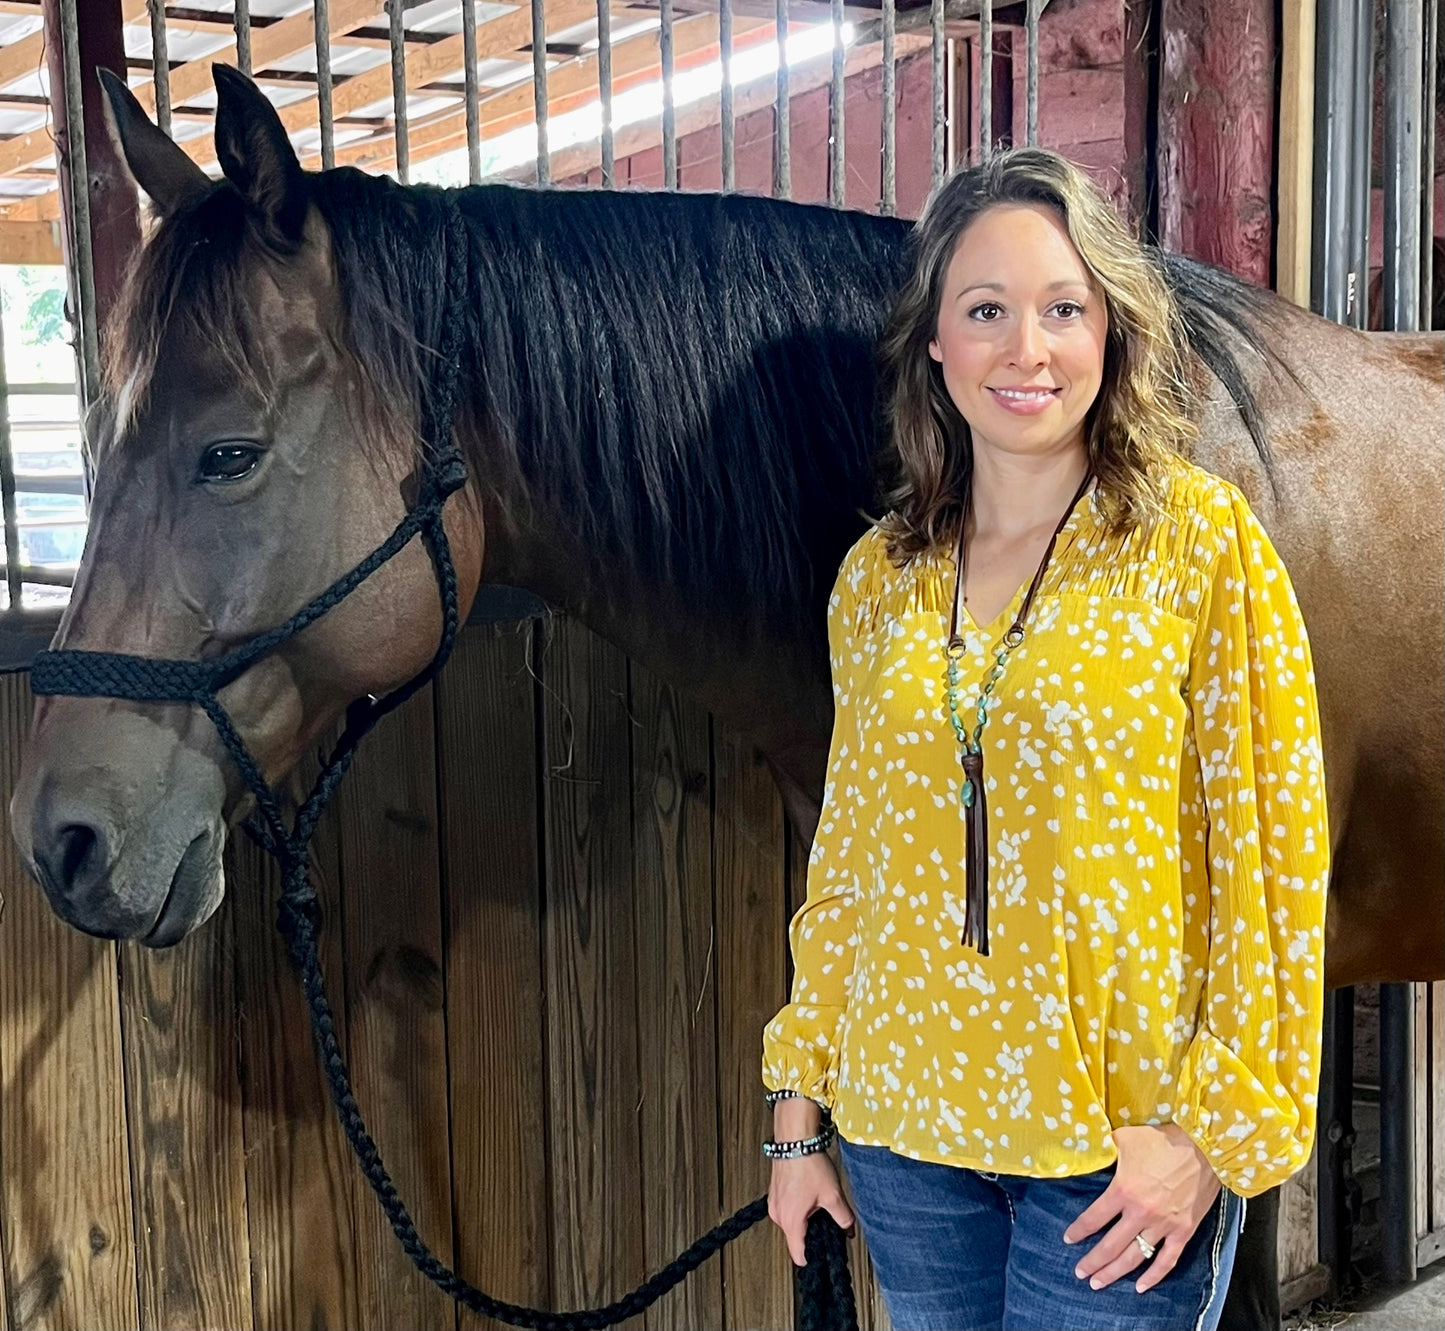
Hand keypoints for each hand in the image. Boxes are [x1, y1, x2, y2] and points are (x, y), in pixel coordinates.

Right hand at [768, 1153, 855, 1266]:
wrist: (795, 1139)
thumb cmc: (809, 1163)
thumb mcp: (833, 1194)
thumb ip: (843, 1217)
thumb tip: (848, 1229)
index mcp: (790, 1221)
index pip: (798, 1255)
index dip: (813, 1258)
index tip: (824, 1254)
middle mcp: (778, 1215)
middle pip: (797, 1238)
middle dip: (813, 1233)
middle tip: (827, 1219)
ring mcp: (774, 1204)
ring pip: (792, 1223)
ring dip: (806, 1219)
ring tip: (818, 1201)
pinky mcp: (775, 1193)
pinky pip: (787, 1210)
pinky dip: (799, 1207)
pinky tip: (809, 1192)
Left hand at [1063, 1123, 1221, 1292]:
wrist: (1204, 1148)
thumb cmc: (1162, 1140)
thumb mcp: (1126, 1138)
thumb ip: (1106, 1147)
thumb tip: (1089, 1147)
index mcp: (1123, 1190)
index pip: (1094, 1218)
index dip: (1079, 1231)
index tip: (1068, 1239)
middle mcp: (1140, 1213)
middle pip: (1111, 1245)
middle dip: (1092, 1261)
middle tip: (1079, 1272)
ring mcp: (1163, 1225)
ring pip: (1134, 1257)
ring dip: (1115, 1273)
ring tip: (1098, 1283)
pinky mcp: (1183, 1231)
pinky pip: (1167, 1260)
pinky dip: (1153, 1277)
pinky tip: (1140, 1287)